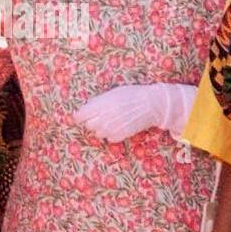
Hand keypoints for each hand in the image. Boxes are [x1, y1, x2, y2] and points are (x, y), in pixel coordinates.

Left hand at [74, 83, 195, 141]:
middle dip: (92, 121)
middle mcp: (103, 118)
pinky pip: (109, 138)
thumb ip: (99, 102)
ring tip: (111, 121)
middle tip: (100, 116)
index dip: (79, 116)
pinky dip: (111, 134)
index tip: (79, 116)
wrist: (151, 104)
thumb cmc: (132, 94)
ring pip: (98, 133)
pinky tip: (119, 126)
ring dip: (101, 128)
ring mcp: (111, 128)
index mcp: (100, 104)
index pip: (80, 116)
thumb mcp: (113, 93)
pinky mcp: (120, 136)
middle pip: (88, 125)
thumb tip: (88, 109)